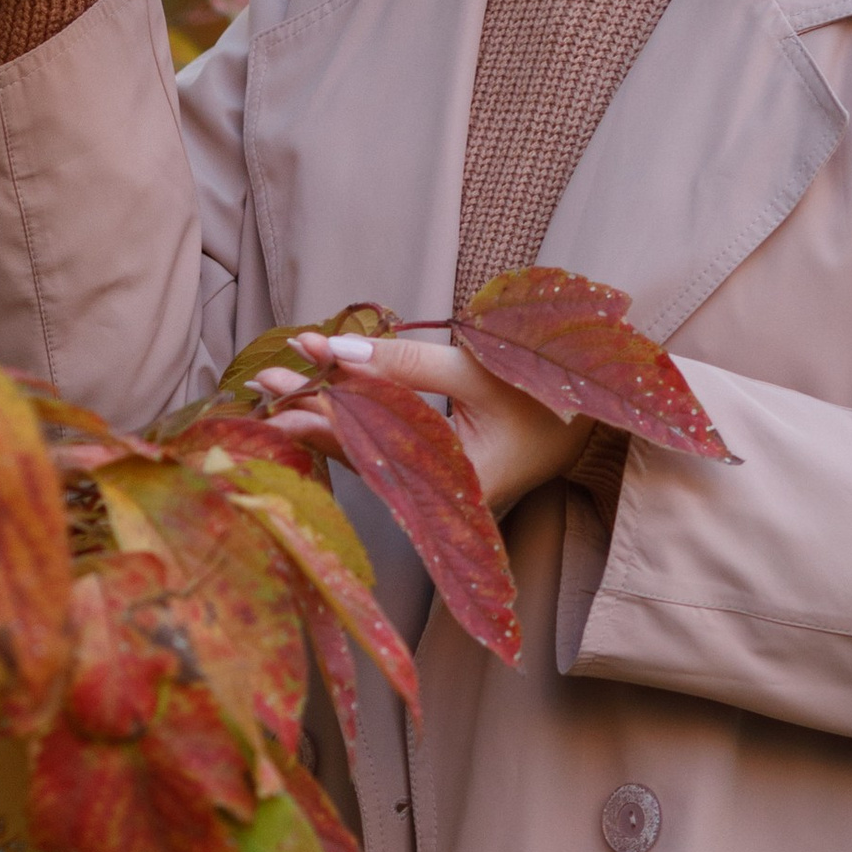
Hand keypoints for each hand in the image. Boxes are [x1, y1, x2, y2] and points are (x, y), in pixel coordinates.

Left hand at [250, 328, 591, 521]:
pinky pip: (380, 452)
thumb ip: (405, 363)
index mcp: (450, 488)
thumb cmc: (546, 397)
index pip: (371, 438)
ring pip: (364, 453)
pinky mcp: (432, 477)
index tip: (294, 354)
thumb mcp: (478, 372)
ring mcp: (433, 493)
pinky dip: (346, 424)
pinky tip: (314, 406)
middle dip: (306, 411)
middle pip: (357, 452)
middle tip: (258, 379)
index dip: (328, 395)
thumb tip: (330, 350)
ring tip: (272, 389)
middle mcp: (435, 502)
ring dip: (318, 418)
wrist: (593, 428)